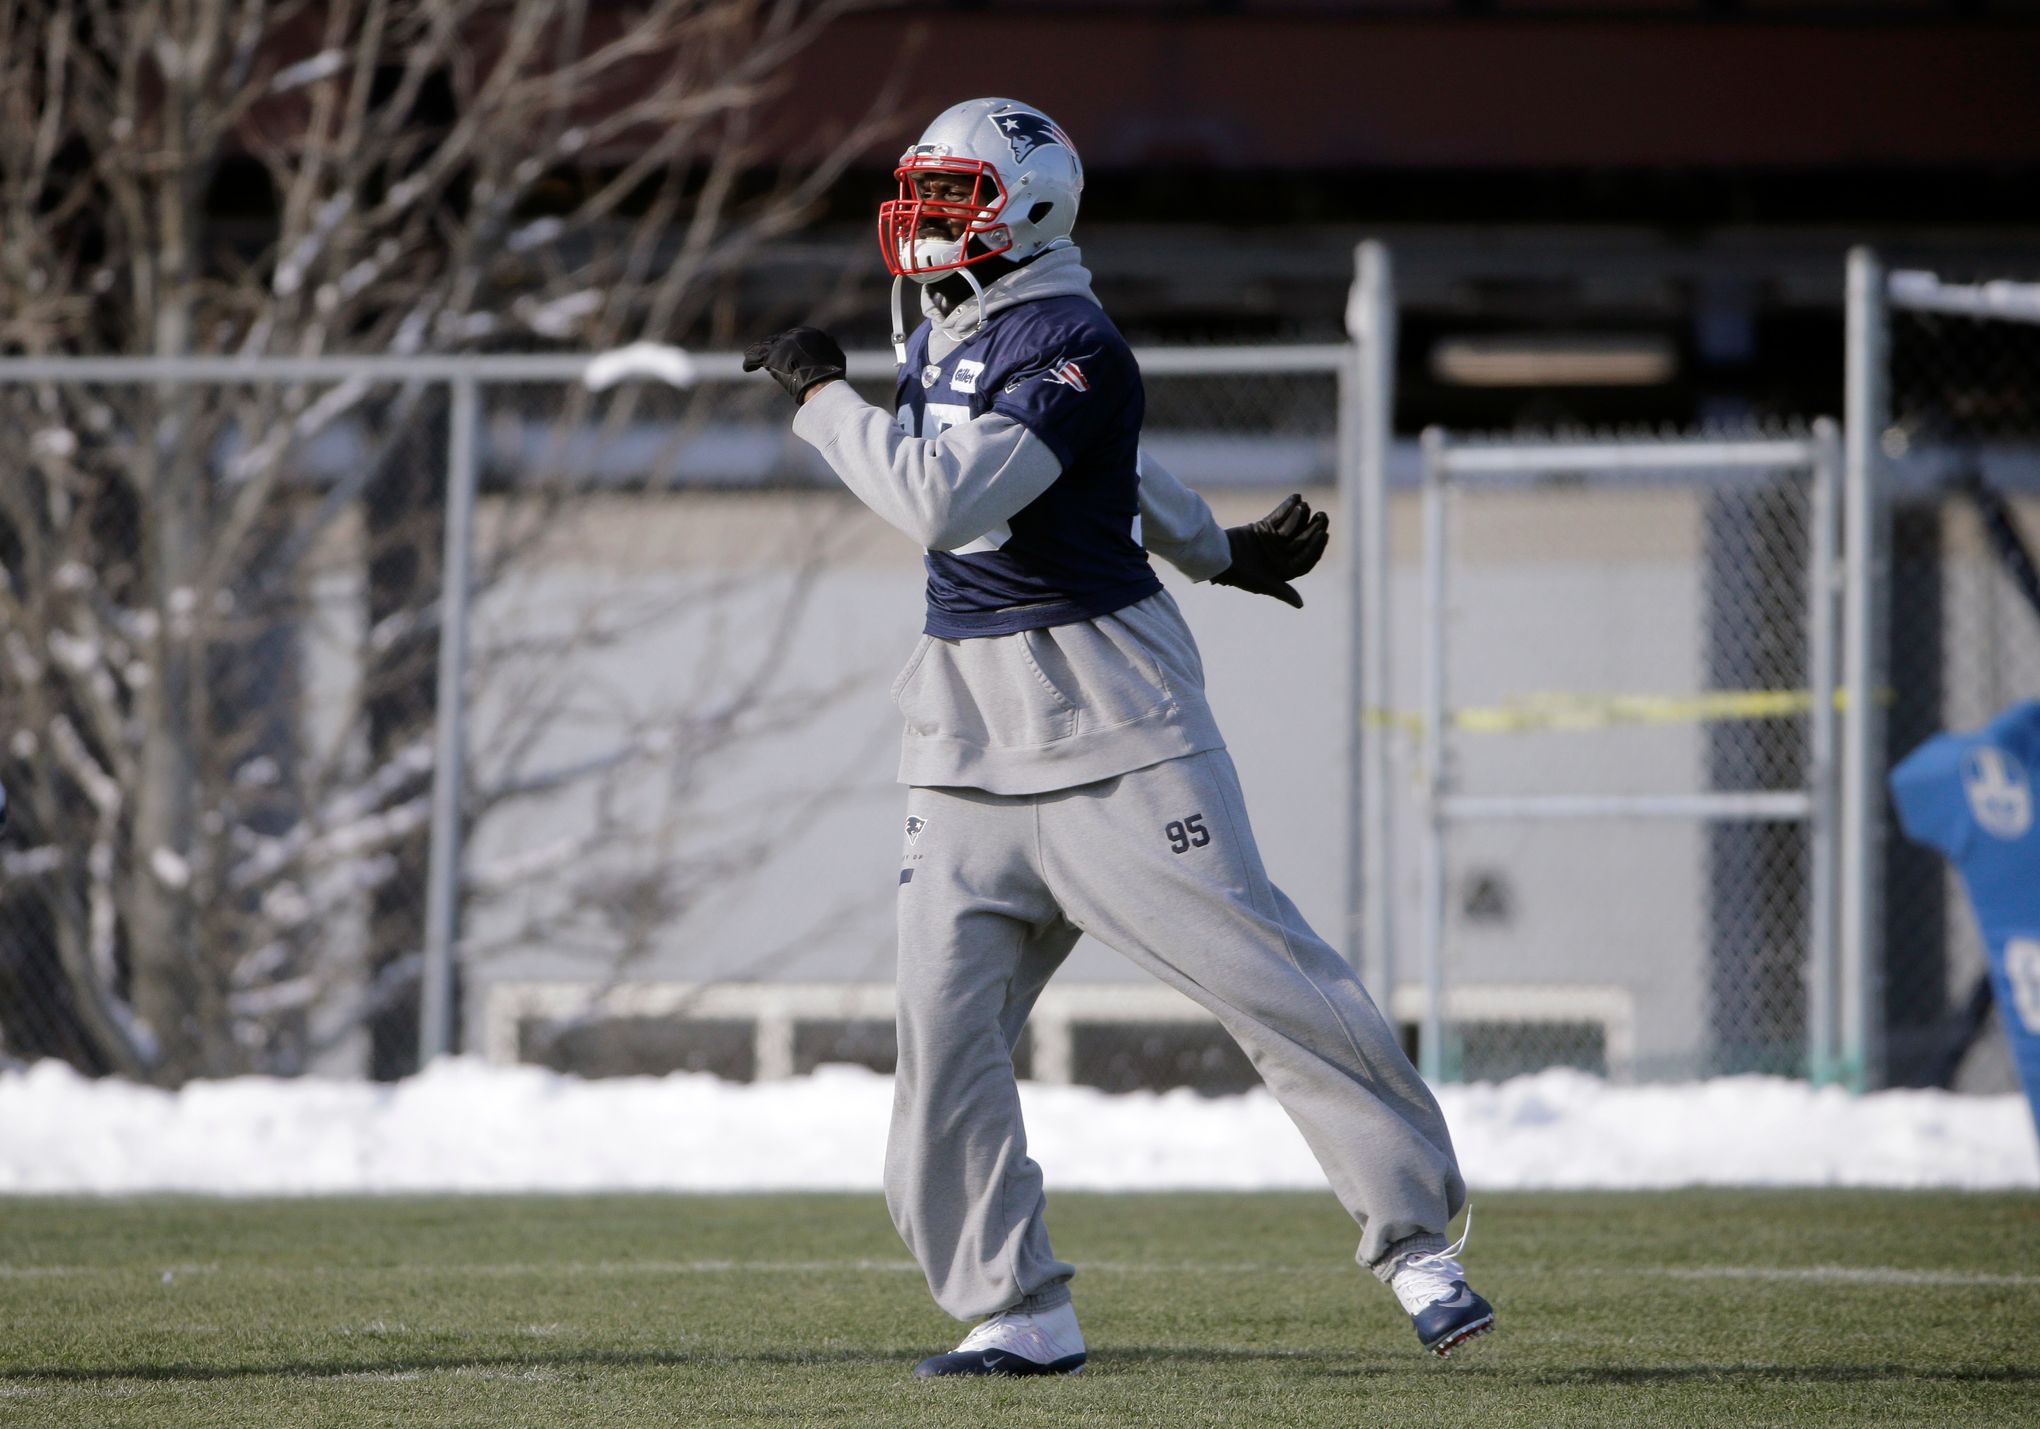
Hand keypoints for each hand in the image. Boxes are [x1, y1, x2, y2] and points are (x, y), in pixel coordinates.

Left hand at [743, 326, 846, 405]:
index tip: (786, 356)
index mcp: (810, 334)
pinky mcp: (771, 356)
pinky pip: (756, 357)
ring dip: (759, 353)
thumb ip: (831, 348)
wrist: (821, 381)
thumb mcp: (836, 357)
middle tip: (768, 357)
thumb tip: (831, 342)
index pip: (795, 338)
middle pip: (779, 341)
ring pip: (766, 347)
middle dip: (773, 349)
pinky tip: (746, 368)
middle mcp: (794, 335)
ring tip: (751, 357)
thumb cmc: (831, 374)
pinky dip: (750, 363)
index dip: (788, 348)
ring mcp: (781, 345)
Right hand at [1209, 494, 1329, 607]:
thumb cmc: (1239, 574)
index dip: (1316, 547)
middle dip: (1312, 529)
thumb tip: (1300, 605)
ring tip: (1304, 505)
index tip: (1323, 533)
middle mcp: (1281, 556)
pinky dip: (1286, 508)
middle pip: (1302, 541)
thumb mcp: (1262, 583)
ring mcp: (1272, 542)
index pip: (1306, 559)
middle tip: (1322, 516)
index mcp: (1284, 571)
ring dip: (1299, 516)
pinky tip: (1296, 497)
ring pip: (1291, 527)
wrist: (1216, 556)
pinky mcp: (1263, 528)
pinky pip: (1278, 516)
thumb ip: (1282, 591)